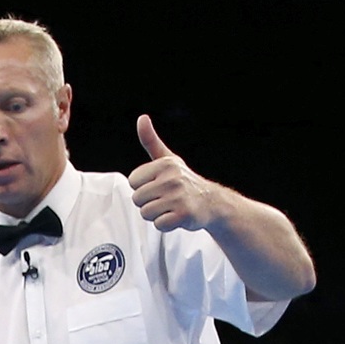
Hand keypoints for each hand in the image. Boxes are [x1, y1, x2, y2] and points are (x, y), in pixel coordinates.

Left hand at [128, 114, 219, 232]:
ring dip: (156, 215)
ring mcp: (178, 197)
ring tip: (171, 207)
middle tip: (165, 199)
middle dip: (149, 203)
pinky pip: (159, 225)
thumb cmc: (184, 181)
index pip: (133, 182)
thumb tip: (142, 118)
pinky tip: (177, 217)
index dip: (143, 187)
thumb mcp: (167, 159)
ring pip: (146, 213)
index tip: (158, 186)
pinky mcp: (184, 215)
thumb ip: (151, 141)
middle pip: (137, 199)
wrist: (211, 202)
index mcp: (164, 164)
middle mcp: (171, 179)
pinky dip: (166, 225)